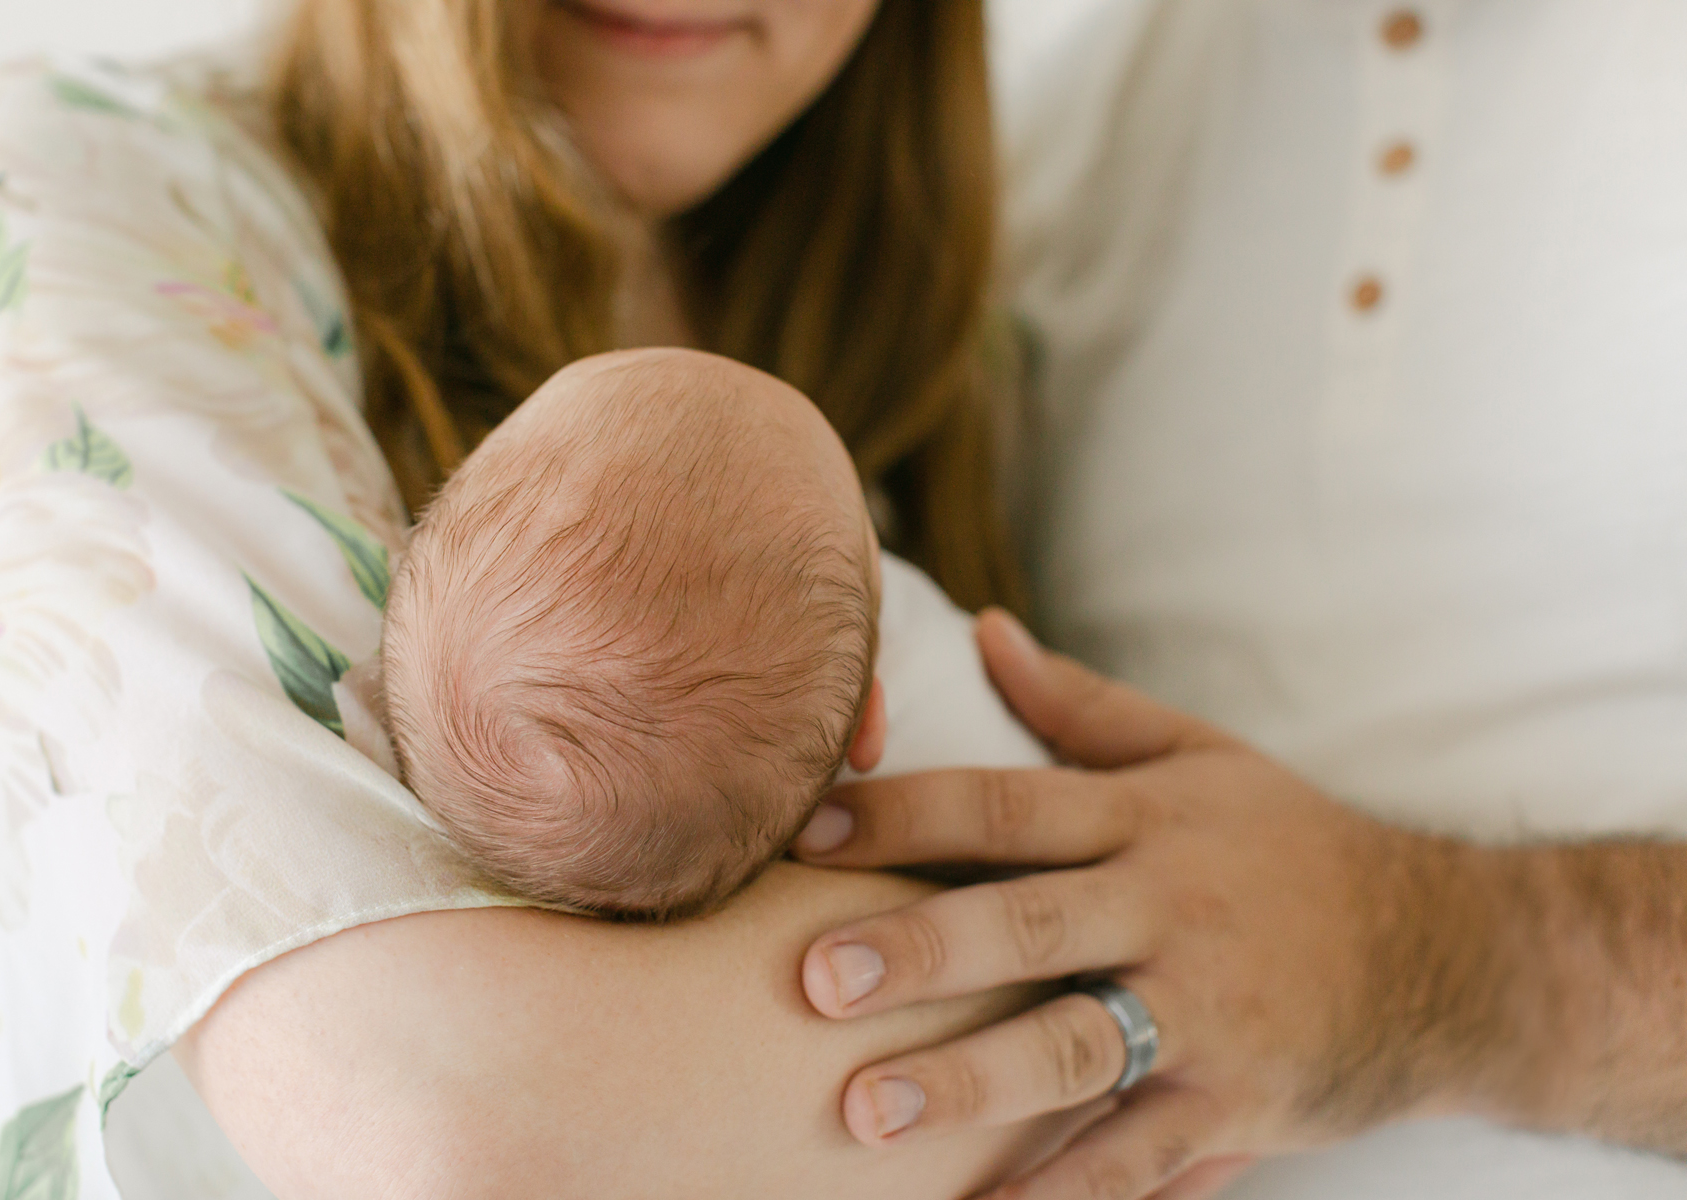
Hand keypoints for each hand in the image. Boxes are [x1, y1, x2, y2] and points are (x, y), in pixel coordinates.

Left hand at [794, 611, 1503, 1198]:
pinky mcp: (1239, 1098)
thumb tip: (982, 629)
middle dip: (917, 949)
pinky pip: (1139, 1153)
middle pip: (1028, 921)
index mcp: (1145, 818)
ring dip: (967, 1079)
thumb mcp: (1200, 754)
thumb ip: (1081, 703)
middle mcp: (1170, 906)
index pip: (1007, 806)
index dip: (904, 813)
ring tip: (863, 1110)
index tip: (806, 832)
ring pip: (1074, 1043)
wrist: (1453, 954)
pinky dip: (1063, 1190)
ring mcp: (1206, 1008)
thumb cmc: (1294, 846)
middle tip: (811, 978)